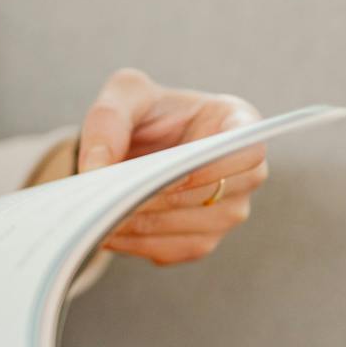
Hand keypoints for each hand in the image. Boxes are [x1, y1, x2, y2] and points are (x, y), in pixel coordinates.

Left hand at [77, 68, 267, 265]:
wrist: (135, 145)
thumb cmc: (142, 112)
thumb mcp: (123, 96)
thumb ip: (108, 121)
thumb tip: (97, 170)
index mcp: (237, 124)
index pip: (249, 151)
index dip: (214, 166)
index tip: (170, 171)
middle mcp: (243, 174)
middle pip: (215, 197)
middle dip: (159, 198)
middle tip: (112, 197)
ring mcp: (227, 212)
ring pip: (191, 230)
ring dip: (143, 224)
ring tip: (101, 213)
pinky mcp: (200, 240)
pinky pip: (172, 250)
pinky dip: (136, 243)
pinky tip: (106, 229)